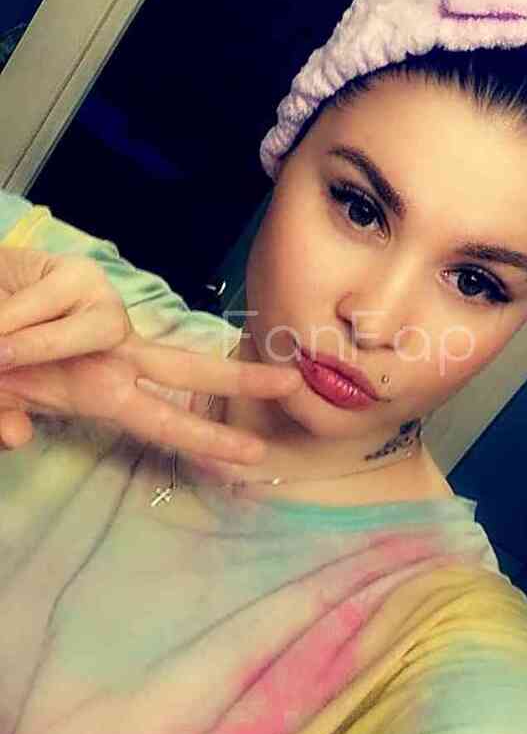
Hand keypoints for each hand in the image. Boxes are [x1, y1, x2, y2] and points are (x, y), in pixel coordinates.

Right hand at [0, 247, 301, 461]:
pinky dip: (12, 320)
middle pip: (185, 368)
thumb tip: (15, 437)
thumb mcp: (1, 396)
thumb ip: (6, 416)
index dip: (207, 441)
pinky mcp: (76, 274)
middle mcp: (114, 350)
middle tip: (290, 384)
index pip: (164, 420)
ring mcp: (99, 310)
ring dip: (35, 344)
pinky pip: (46, 308)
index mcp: (102, 388)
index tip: (255, 458)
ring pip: (96, 329)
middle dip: (237, 380)